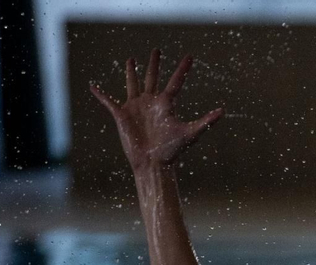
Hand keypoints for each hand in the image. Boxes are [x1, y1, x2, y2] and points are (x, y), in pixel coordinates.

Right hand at [90, 51, 223, 172]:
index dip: (182, 69)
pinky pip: (108, 101)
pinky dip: (100, 94)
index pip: (176, 82)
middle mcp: (151, 103)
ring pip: (134, 84)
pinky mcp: (121, 115)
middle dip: (155, 64)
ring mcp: (136, 108)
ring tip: (132, 60)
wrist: (152, 163)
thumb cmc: (171, 151)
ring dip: (132, 72)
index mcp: (166, 105)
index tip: (190, 57)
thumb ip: (205, 122)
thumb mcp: (190, 133)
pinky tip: (93, 86)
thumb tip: (222, 111)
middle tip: (157, 50)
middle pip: (153, 78)